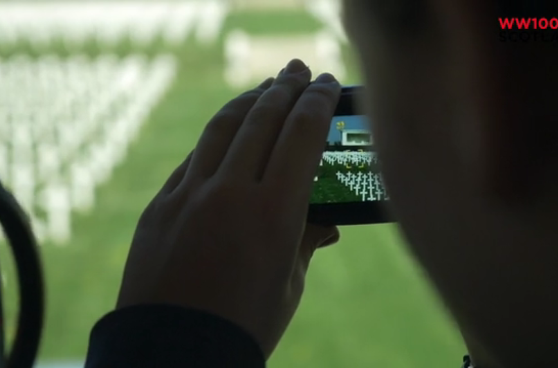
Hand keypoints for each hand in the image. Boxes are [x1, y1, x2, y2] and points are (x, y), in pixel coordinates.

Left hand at [116, 59, 341, 357]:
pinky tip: (227, 136)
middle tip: (297, 70)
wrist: (175, 352)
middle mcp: (230, 193)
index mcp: (274, 213)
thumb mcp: (288, 282)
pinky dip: (216, 140)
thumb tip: (326, 222)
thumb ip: (306, 239)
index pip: (301, 135)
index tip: (327, 83)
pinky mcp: (161, 206)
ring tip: (263, 90)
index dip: (317, 102)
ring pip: (221, 128)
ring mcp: (189, 195)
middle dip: (284, 87)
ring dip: (247, 101)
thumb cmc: (245, 324)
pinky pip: (193, 159)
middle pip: (261, 118)